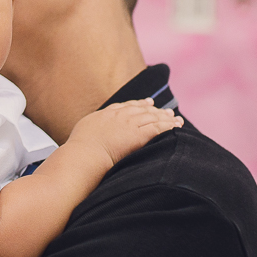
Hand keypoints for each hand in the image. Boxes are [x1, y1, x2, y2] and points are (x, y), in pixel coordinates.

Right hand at [67, 99, 183, 167]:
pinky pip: (158, 128)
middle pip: (142, 110)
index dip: (139, 104)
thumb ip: (93, 129)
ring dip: (166, 118)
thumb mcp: (83, 131)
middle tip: (168, 111)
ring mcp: (129, 124)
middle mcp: (119, 116)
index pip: (126, 106)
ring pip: (153, 117)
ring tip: (177, 120)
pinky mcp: (138, 135)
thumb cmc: (80, 149)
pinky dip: (169, 127)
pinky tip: (176, 127)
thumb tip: (92, 134)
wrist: (84, 154)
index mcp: (106, 114)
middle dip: (156, 110)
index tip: (148, 103)